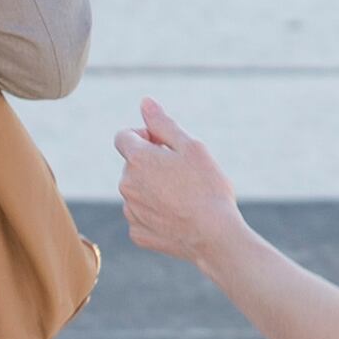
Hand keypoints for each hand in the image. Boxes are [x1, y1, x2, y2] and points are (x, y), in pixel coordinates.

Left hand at [111, 98, 247, 269]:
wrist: (214, 236)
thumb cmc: (208, 188)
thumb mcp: (191, 147)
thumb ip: (164, 124)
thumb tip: (145, 102)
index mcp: (137, 160)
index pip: (124, 136)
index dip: (144, 136)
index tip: (164, 145)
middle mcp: (126, 185)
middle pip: (133, 165)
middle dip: (152, 164)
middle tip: (184, 174)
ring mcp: (130, 211)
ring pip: (137, 191)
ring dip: (153, 189)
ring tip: (184, 198)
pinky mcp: (137, 233)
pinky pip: (141, 216)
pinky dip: (155, 214)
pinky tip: (178, 217)